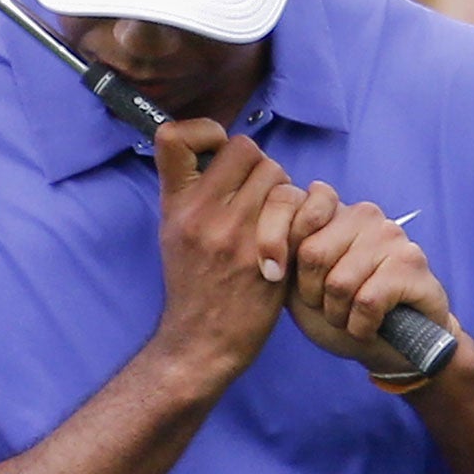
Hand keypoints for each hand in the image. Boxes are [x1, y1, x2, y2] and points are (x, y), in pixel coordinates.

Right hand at [150, 119, 299, 381]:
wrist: (201, 341)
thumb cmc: (194, 284)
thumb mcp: (174, 232)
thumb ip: (191, 191)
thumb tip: (218, 150)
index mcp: (175, 205)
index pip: (174, 137)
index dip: (203, 132)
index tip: (215, 152)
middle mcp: (200, 213)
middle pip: (244, 149)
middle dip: (259, 166)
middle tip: (258, 194)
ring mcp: (233, 233)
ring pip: (276, 174)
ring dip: (283, 190)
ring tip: (275, 217)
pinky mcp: (264, 254)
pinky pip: (296, 207)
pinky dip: (300, 217)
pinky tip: (290, 239)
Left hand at [268, 181, 459, 368]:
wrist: (391, 346)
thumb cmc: (339, 310)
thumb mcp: (295, 283)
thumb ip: (276, 255)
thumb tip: (250, 239)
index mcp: (330, 209)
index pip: (288, 201)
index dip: (271, 244)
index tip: (271, 276)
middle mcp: (363, 213)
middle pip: (312, 252)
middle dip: (311, 294)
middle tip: (326, 305)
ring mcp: (391, 235)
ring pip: (340, 282)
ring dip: (337, 314)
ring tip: (349, 316)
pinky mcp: (412, 263)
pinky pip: (367, 301)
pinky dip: (359, 326)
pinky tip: (368, 327)